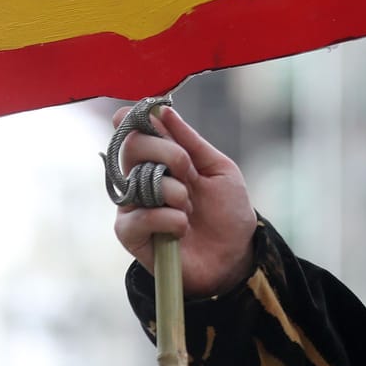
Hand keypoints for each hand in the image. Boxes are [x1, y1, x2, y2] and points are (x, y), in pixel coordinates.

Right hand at [110, 104, 258, 298]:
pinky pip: (141, 216)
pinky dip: (170, 219)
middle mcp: (140, 179)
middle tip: (189, 171)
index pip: (135, 131)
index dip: (134, 118)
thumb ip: (191, 141)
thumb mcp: (218, 169)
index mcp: (160, 159)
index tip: (144, 111)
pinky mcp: (131, 235)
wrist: (234, 255)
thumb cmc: (226, 211)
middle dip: (168, 153)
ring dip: (176, 192)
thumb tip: (163, 111)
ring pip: (140, 180)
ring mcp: (133, 206)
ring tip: (190, 209)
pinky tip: (182, 228)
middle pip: (132, 147)